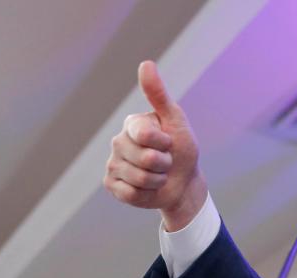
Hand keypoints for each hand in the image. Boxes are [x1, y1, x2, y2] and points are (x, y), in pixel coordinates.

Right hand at [103, 61, 206, 230]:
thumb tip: (146, 63)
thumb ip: (159, 95)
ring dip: (157, 180)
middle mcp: (118, 142)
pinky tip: (147, 188)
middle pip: (144, 159)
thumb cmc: (181, 149)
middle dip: (164, 164)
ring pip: (139, 178)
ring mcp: (113, 164)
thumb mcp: (175, 120)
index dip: (164, 143)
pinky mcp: (113, 185)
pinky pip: (129, 193)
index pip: (145, 134)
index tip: (169, 142)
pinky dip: (145, 194)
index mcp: (132, 124)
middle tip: (166, 162)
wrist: (184, 182)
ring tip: (159, 175)